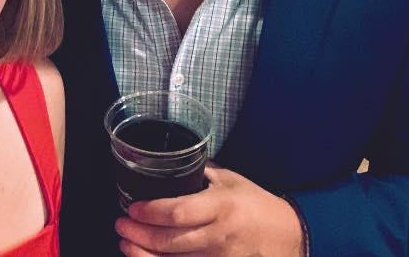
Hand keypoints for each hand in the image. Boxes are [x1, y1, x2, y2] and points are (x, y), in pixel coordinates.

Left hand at [115, 164, 304, 255]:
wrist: (288, 236)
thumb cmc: (257, 205)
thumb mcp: (231, 181)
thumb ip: (201, 173)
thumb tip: (171, 161)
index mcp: (221, 206)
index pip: (180, 212)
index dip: (151, 212)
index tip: (132, 208)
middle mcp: (219, 235)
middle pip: (171, 241)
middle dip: (139, 235)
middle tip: (121, 225)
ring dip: (144, 254)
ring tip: (126, 243)